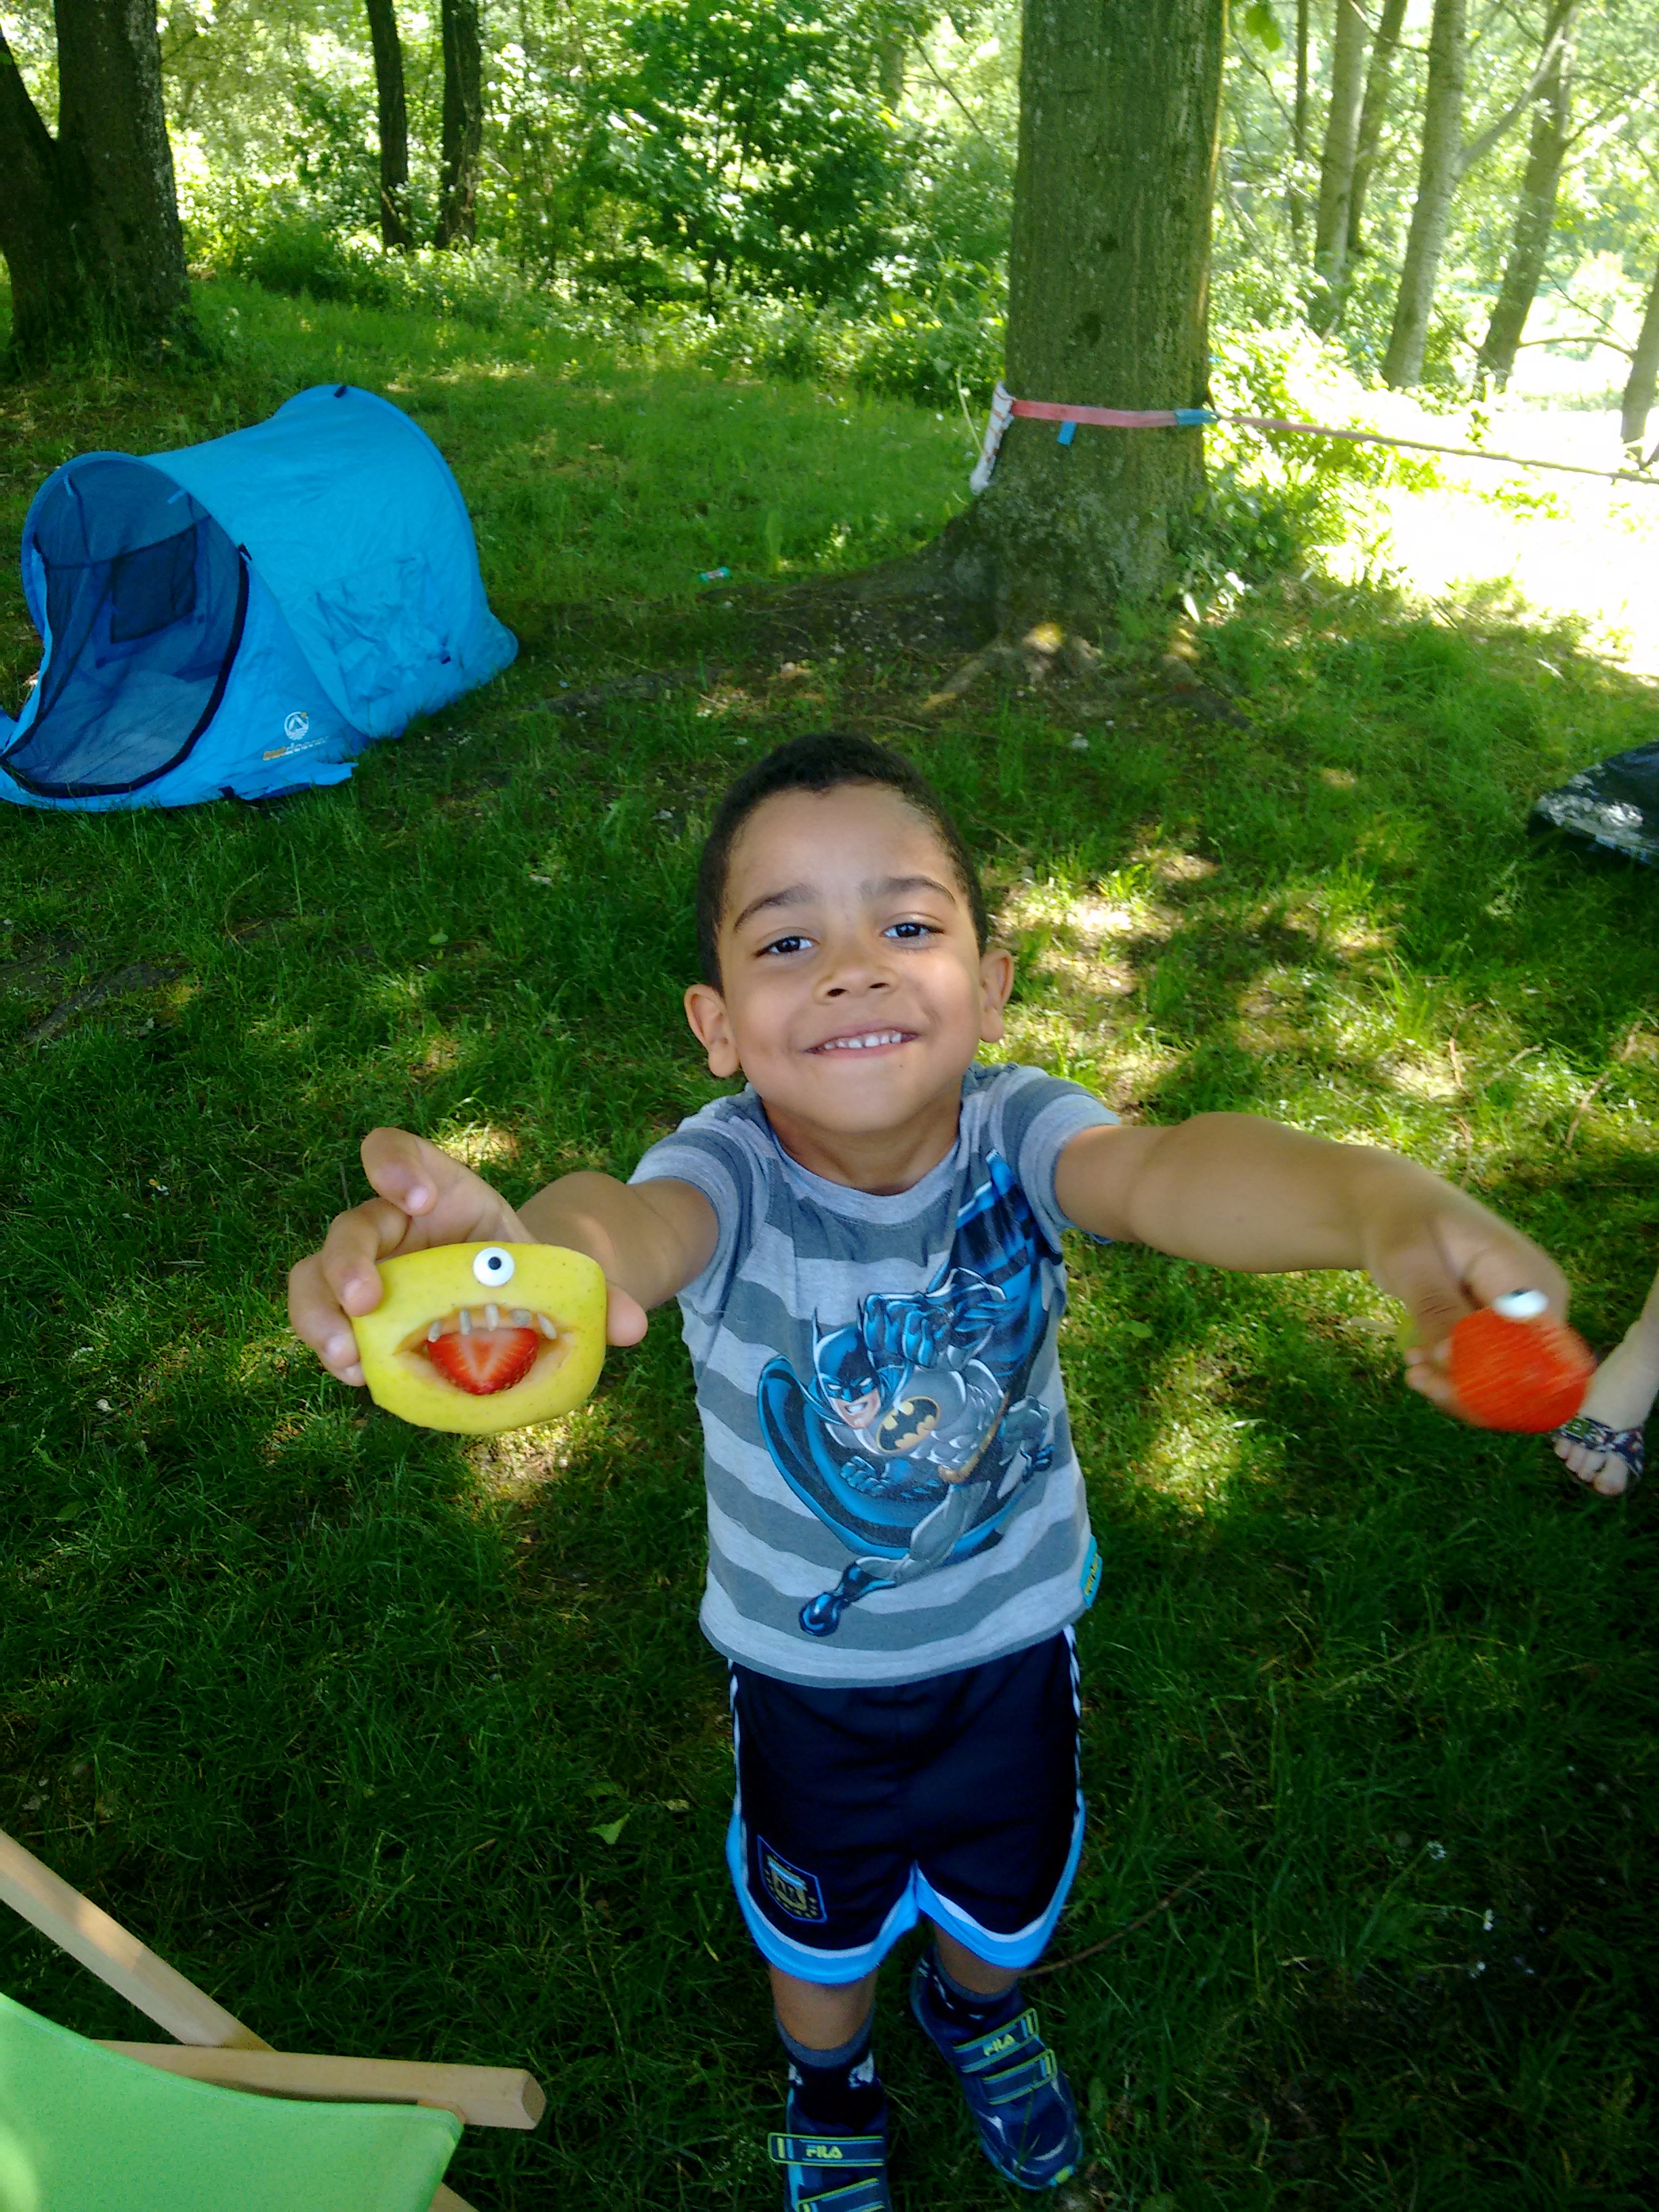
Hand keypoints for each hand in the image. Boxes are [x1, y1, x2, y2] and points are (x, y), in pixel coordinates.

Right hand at [287, 1127, 647, 1386]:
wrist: (506, 1305)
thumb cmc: (528, 1274)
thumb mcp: (562, 1276)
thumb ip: (598, 1296)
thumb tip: (635, 1327)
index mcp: (445, 1194)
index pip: (399, 1151)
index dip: (397, 1164)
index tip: (422, 1197)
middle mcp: (392, 1224)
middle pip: (351, 1222)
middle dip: (349, 1258)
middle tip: (369, 1300)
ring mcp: (364, 1269)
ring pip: (314, 1273)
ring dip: (319, 1311)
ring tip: (346, 1358)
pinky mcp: (349, 1313)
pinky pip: (320, 1319)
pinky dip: (328, 1346)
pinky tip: (356, 1377)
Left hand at [1358, 1183, 1569, 1416]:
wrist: (1398, 1210)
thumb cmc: (1404, 1223)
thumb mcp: (1410, 1260)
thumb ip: (1435, 1309)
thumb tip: (1454, 1360)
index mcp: (1531, 1278)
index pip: (1537, 1352)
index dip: (1495, 1382)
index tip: (1438, 1380)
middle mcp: (1541, 1305)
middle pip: (1525, 1375)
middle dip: (1470, 1390)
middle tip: (1415, 1377)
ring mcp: (1526, 1322)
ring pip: (1506, 1382)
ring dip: (1457, 1388)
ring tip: (1412, 1369)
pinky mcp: (1506, 1335)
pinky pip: (1490, 1373)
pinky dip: (1455, 1378)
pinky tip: (1419, 1362)